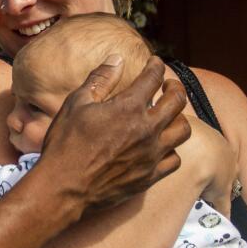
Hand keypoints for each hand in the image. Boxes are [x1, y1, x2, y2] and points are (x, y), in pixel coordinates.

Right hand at [36, 56, 190, 212]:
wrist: (63, 188)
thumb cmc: (65, 144)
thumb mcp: (76, 104)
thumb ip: (100, 79)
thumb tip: (117, 58)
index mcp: (128, 107)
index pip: (153, 77)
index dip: (156, 66)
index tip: (154, 63)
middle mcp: (147, 129)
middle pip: (177, 100)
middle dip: (175, 87)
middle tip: (169, 86)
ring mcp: (151, 155)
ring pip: (183, 130)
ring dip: (178, 118)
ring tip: (169, 115)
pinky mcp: (150, 176)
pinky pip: (174, 160)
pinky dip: (171, 149)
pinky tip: (161, 146)